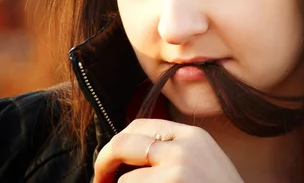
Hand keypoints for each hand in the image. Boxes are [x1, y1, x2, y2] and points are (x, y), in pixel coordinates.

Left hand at [93, 119, 243, 182]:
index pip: (141, 125)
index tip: (111, 162)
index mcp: (193, 136)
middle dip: (104, 162)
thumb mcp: (203, 163)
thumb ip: (172, 153)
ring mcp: (178, 167)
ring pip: (125, 179)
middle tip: (100, 181)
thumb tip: (128, 157)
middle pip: (124, 143)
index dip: (119, 143)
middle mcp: (185, 146)